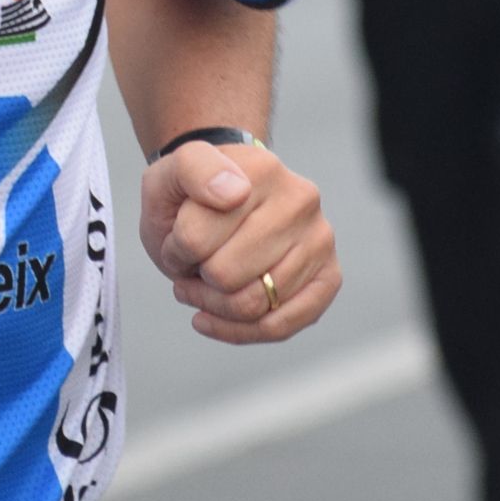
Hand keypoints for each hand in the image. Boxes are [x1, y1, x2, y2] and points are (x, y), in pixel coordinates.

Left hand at [136, 141, 337, 343]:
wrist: (220, 203)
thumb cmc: (193, 196)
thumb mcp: (171, 172)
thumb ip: (193, 169)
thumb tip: (235, 193)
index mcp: (261, 169)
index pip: (194, 238)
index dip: (175, 248)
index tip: (177, 238)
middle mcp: (300, 200)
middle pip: (224, 276)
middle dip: (196, 279)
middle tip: (192, 263)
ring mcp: (319, 239)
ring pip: (252, 305)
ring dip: (213, 306)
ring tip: (204, 284)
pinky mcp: (328, 277)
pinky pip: (282, 326)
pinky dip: (240, 331)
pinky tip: (213, 318)